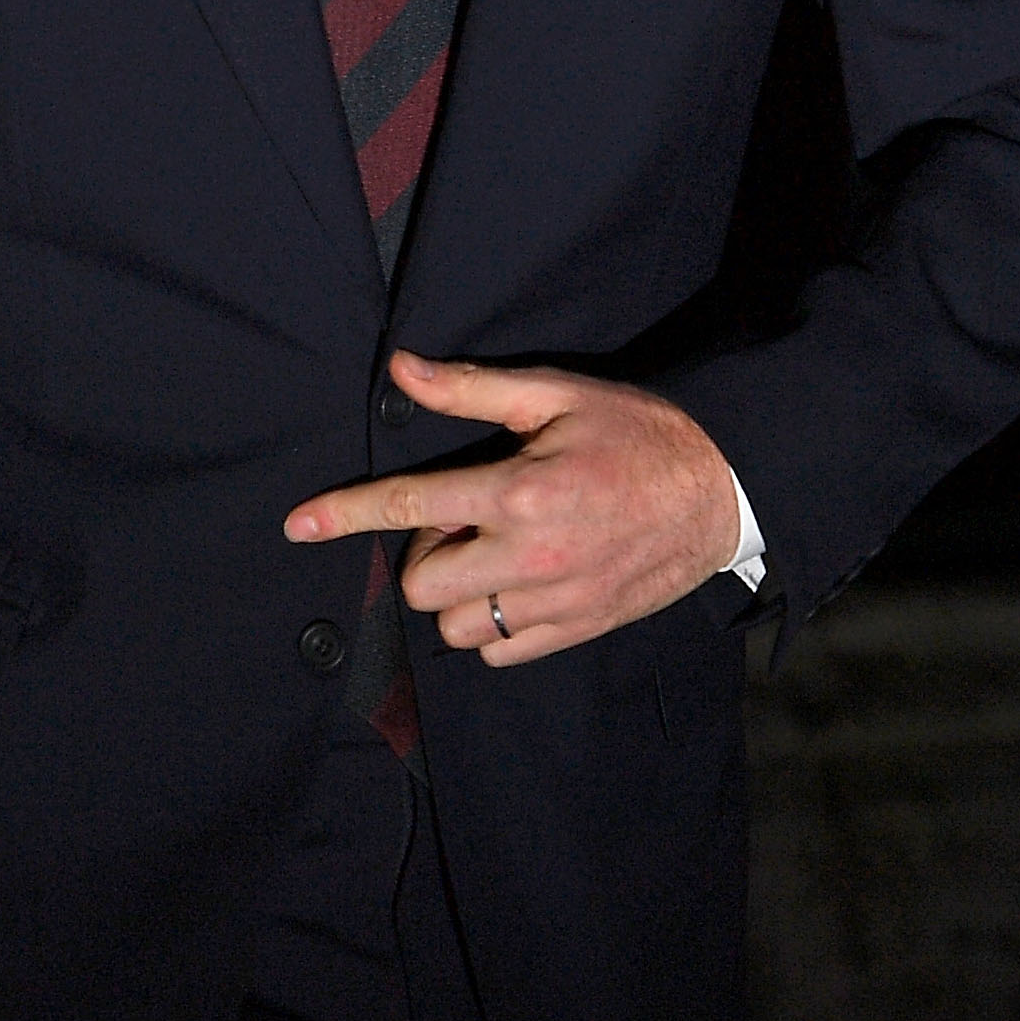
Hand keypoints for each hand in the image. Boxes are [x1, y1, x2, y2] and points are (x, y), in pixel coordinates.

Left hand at [284, 352, 739, 666]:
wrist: (722, 489)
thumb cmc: (636, 433)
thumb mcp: (556, 396)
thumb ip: (472, 391)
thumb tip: (402, 369)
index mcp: (517, 492)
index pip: (408, 505)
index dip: (345, 512)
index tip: (297, 522)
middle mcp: (529, 557)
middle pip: (421, 582)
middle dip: (424, 550)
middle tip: (464, 518)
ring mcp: (554, 602)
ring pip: (455, 626)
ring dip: (456, 593)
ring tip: (491, 553)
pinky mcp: (578, 629)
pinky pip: (499, 652)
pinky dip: (491, 626)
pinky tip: (514, 586)